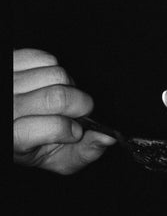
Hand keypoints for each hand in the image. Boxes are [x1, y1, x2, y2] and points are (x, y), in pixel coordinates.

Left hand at [12, 49, 114, 174]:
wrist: (11, 121)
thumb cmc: (32, 142)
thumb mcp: (52, 157)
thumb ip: (83, 152)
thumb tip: (108, 137)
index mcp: (14, 139)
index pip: (53, 127)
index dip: (70, 129)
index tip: (75, 132)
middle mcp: (9, 108)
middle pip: (57, 97)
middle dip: (80, 104)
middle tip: (79, 111)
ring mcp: (10, 82)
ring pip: (56, 74)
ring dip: (68, 85)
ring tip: (60, 97)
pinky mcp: (13, 61)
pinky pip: (45, 58)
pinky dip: (55, 69)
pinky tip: (48, 84)